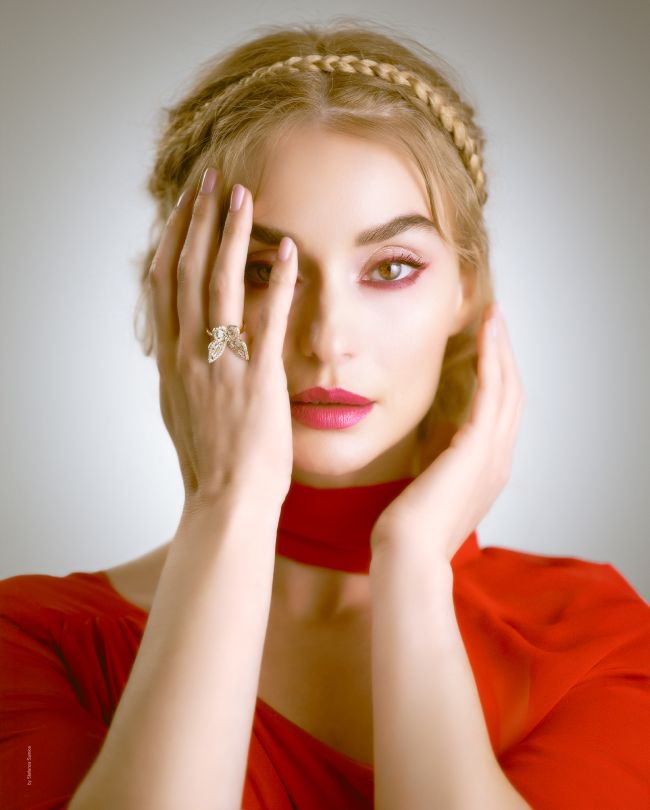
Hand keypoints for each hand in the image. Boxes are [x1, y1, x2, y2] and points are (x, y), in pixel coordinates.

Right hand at [148, 168, 296, 509]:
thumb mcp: (181, 410)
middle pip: (186, 270)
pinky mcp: (258, 377)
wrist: (226, 500)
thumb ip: (181, 371)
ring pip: (220, 284)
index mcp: (171, 359)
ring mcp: (221, 363)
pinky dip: (276, 282)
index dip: (173, 239)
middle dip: (198, 220)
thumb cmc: (209, 461)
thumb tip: (181, 344)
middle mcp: (189, 353)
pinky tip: (289, 251)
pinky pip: (267, 319)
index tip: (184, 207)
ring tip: (243, 196)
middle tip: (211, 180)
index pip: (163, 284)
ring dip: (231, 235)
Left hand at [370, 303, 524, 562]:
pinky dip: (492, 359)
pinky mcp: (478, 446)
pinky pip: (492, 391)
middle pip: (512, 394)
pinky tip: (485, 333)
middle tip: (496, 322)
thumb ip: (438, 464)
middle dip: (505, 356)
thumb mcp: (430, 488)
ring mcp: (493, 453)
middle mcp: (498, 459)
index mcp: (487, 470)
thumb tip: (432, 444)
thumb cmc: (408, 528)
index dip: (497, 377)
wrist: (407, 553)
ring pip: (508, 387)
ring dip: (502, 349)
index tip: (486, 349)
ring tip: (495, 317)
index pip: (500, 413)